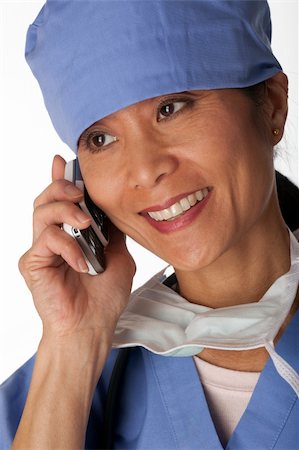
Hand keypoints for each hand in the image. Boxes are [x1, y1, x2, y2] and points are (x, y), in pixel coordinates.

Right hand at [19, 155, 135, 340]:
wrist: (94, 324)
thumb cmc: (104, 295)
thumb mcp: (117, 254)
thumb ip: (111, 230)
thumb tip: (112, 206)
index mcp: (72, 233)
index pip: (62, 200)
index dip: (61, 178)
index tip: (66, 161)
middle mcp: (54, 238)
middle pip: (46, 198)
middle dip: (62, 187)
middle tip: (80, 192)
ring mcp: (42, 249)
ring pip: (41, 211)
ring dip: (65, 210)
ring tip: (85, 223)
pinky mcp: (33, 262)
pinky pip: (46, 239)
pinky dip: (68, 246)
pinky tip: (82, 263)